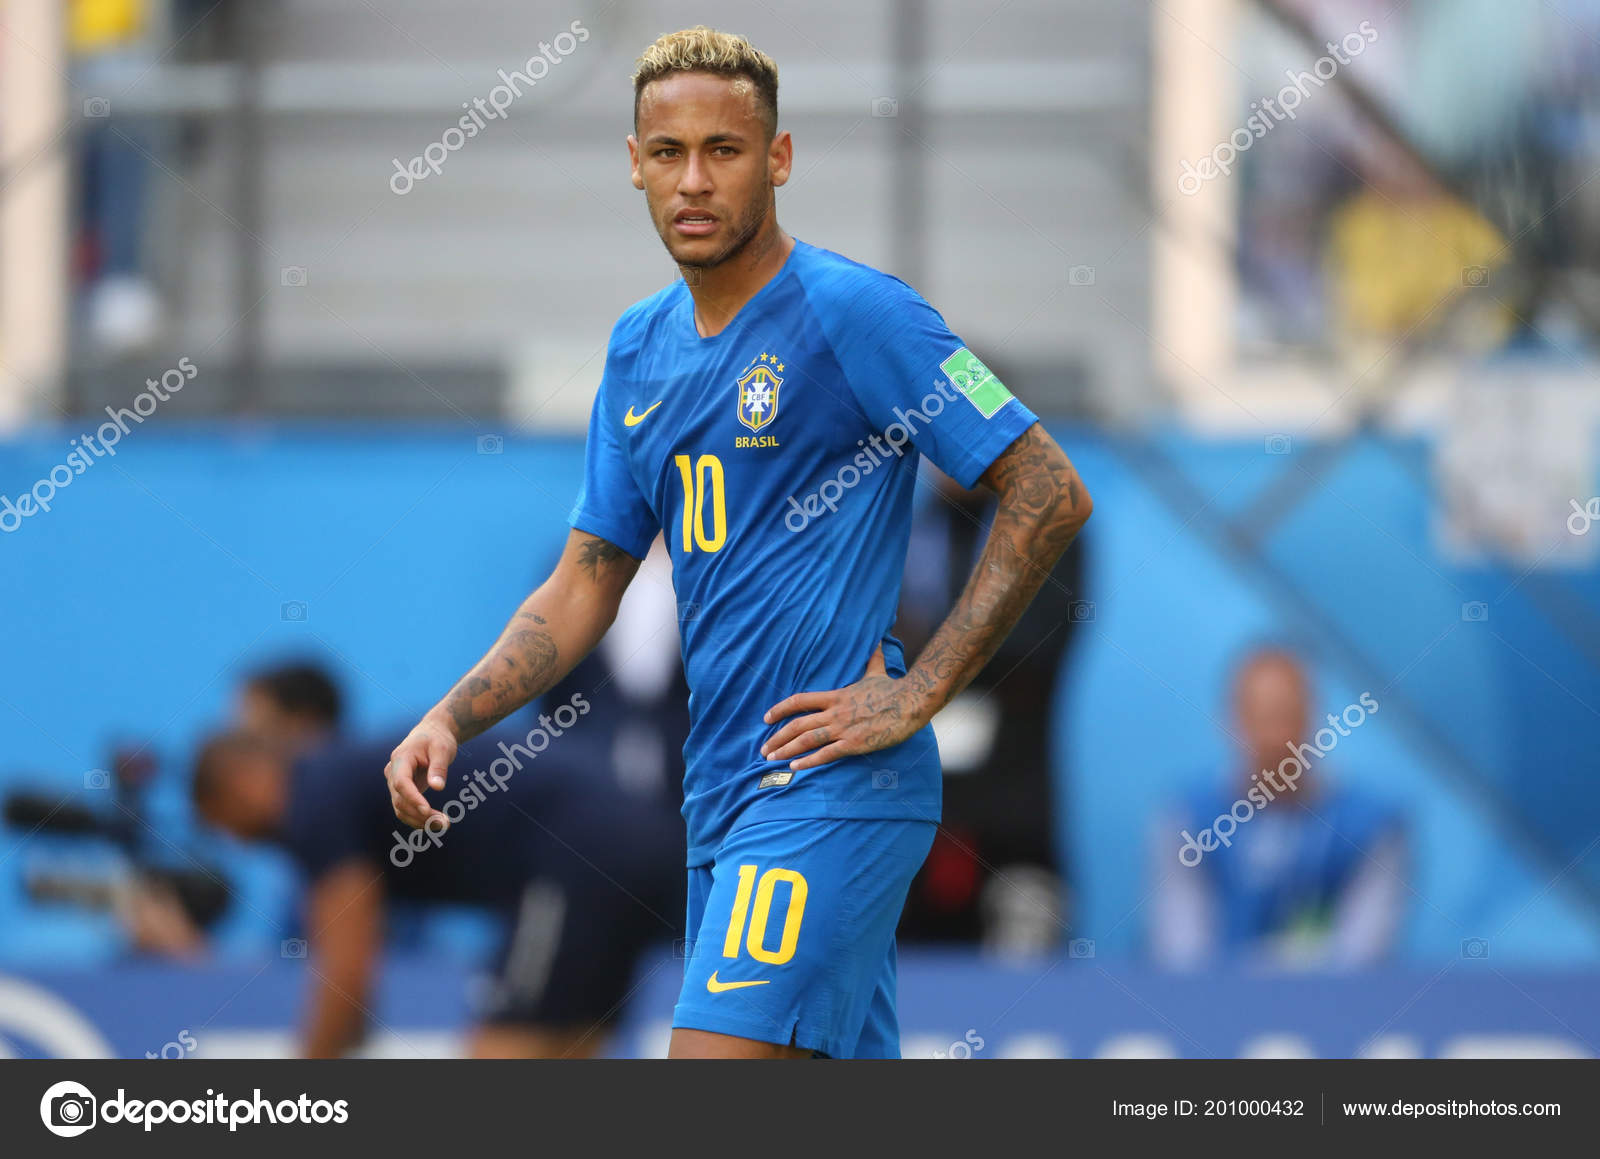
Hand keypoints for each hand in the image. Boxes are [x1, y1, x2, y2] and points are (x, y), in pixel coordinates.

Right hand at [385, 717, 457, 828]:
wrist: (432, 734)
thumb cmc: (438, 739)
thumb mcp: (442, 748)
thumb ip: (439, 767)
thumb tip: (438, 787)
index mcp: (400, 758)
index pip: (401, 782)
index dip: (412, 798)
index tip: (428, 810)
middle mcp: (393, 772)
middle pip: (400, 799)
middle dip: (420, 814)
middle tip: (445, 823)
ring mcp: (395, 783)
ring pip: (401, 808)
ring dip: (419, 821)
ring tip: (444, 825)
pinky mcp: (402, 791)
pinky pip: (405, 809)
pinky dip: (418, 819)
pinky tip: (434, 824)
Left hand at [761, 645, 926, 769]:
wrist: (911, 701)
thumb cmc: (895, 688)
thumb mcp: (877, 671)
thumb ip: (872, 659)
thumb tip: (877, 642)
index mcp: (836, 696)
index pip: (800, 701)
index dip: (781, 709)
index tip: (766, 718)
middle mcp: (835, 712)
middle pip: (797, 724)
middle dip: (777, 737)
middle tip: (763, 749)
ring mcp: (843, 728)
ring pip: (806, 740)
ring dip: (786, 750)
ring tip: (771, 759)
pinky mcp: (855, 744)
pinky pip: (826, 754)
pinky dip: (808, 761)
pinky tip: (795, 767)